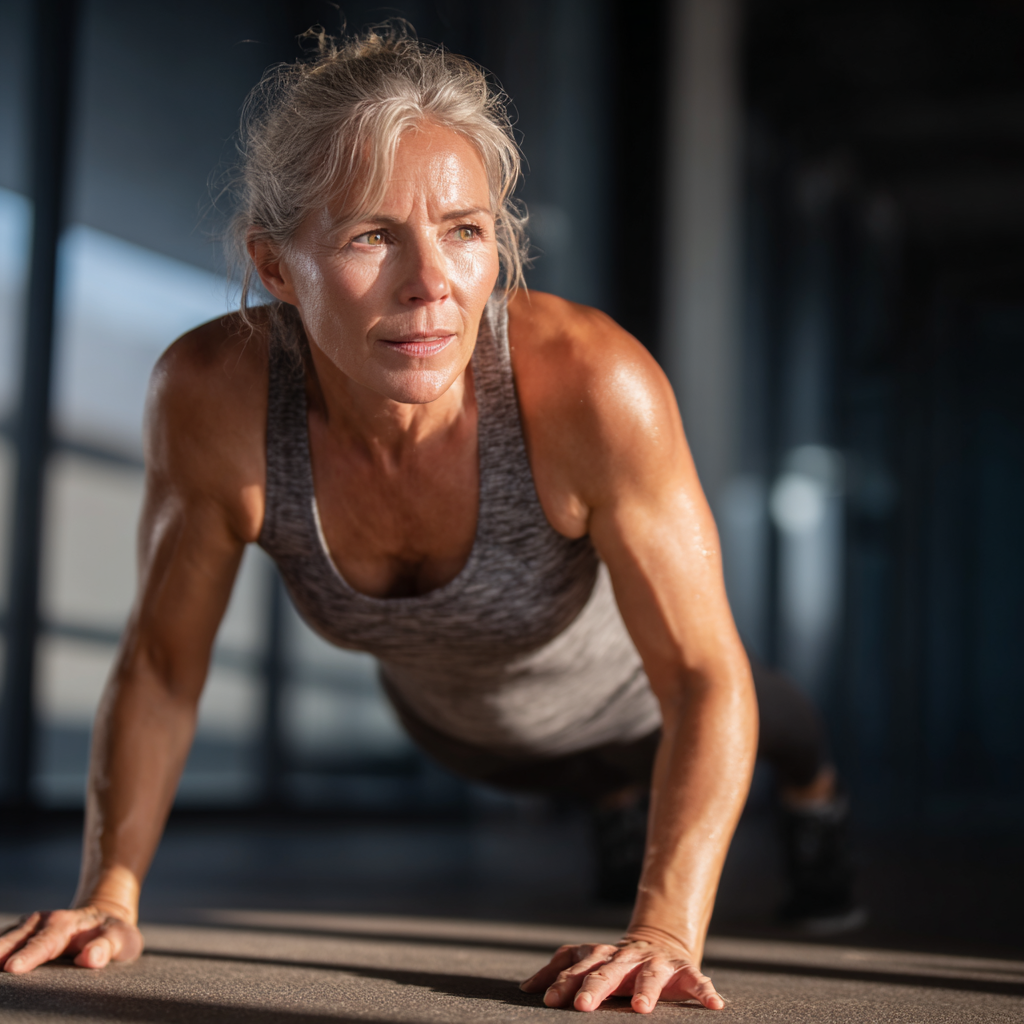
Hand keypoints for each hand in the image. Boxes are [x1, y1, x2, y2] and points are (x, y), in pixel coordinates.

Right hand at [0, 907, 142, 973]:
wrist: (103, 917)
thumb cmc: (112, 933)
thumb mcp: (121, 938)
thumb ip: (107, 947)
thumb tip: (91, 958)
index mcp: (64, 924)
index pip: (44, 943)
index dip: (29, 956)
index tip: (13, 968)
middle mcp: (41, 923)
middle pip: (14, 941)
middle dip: (0, 952)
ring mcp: (27, 929)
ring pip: (5, 941)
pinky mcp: (20, 936)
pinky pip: (3, 945)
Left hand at [520, 939, 723, 1013]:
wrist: (659, 941)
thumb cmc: (615, 963)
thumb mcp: (588, 962)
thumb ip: (558, 971)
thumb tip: (526, 988)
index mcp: (602, 957)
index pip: (580, 970)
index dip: (566, 984)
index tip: (552, 1002)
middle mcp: (628, 958)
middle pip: (609, 972)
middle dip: (596, 988)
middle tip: (583, 1006)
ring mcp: (657, 963)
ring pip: (650, 976)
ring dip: (646, 991)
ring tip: (641, 1009)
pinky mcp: (686, 970)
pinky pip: (698, 981)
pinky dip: (706, 992)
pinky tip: (714, 1005)